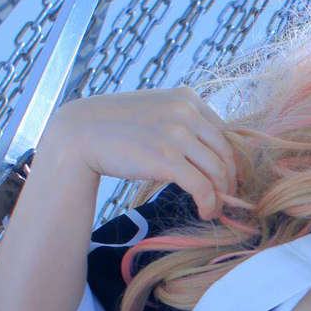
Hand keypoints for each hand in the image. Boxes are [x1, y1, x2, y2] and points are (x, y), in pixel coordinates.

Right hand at [46, 87, 235, 220]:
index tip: (228, 178)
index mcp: (187, 98)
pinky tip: (205, 212)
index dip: (230, 159)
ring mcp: (177, 134)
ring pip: (218, 171)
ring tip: (214, 209)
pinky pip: (202, 186)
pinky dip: (209, 203)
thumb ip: (181, 123)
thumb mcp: (155, 112)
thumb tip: (207, 152)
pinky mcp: (167, 158)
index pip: (224, 132)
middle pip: (226, 152)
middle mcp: (186, 112)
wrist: (80, 133)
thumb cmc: (116, 126)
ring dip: (221, 195)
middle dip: (230, 180)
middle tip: (226, 198)